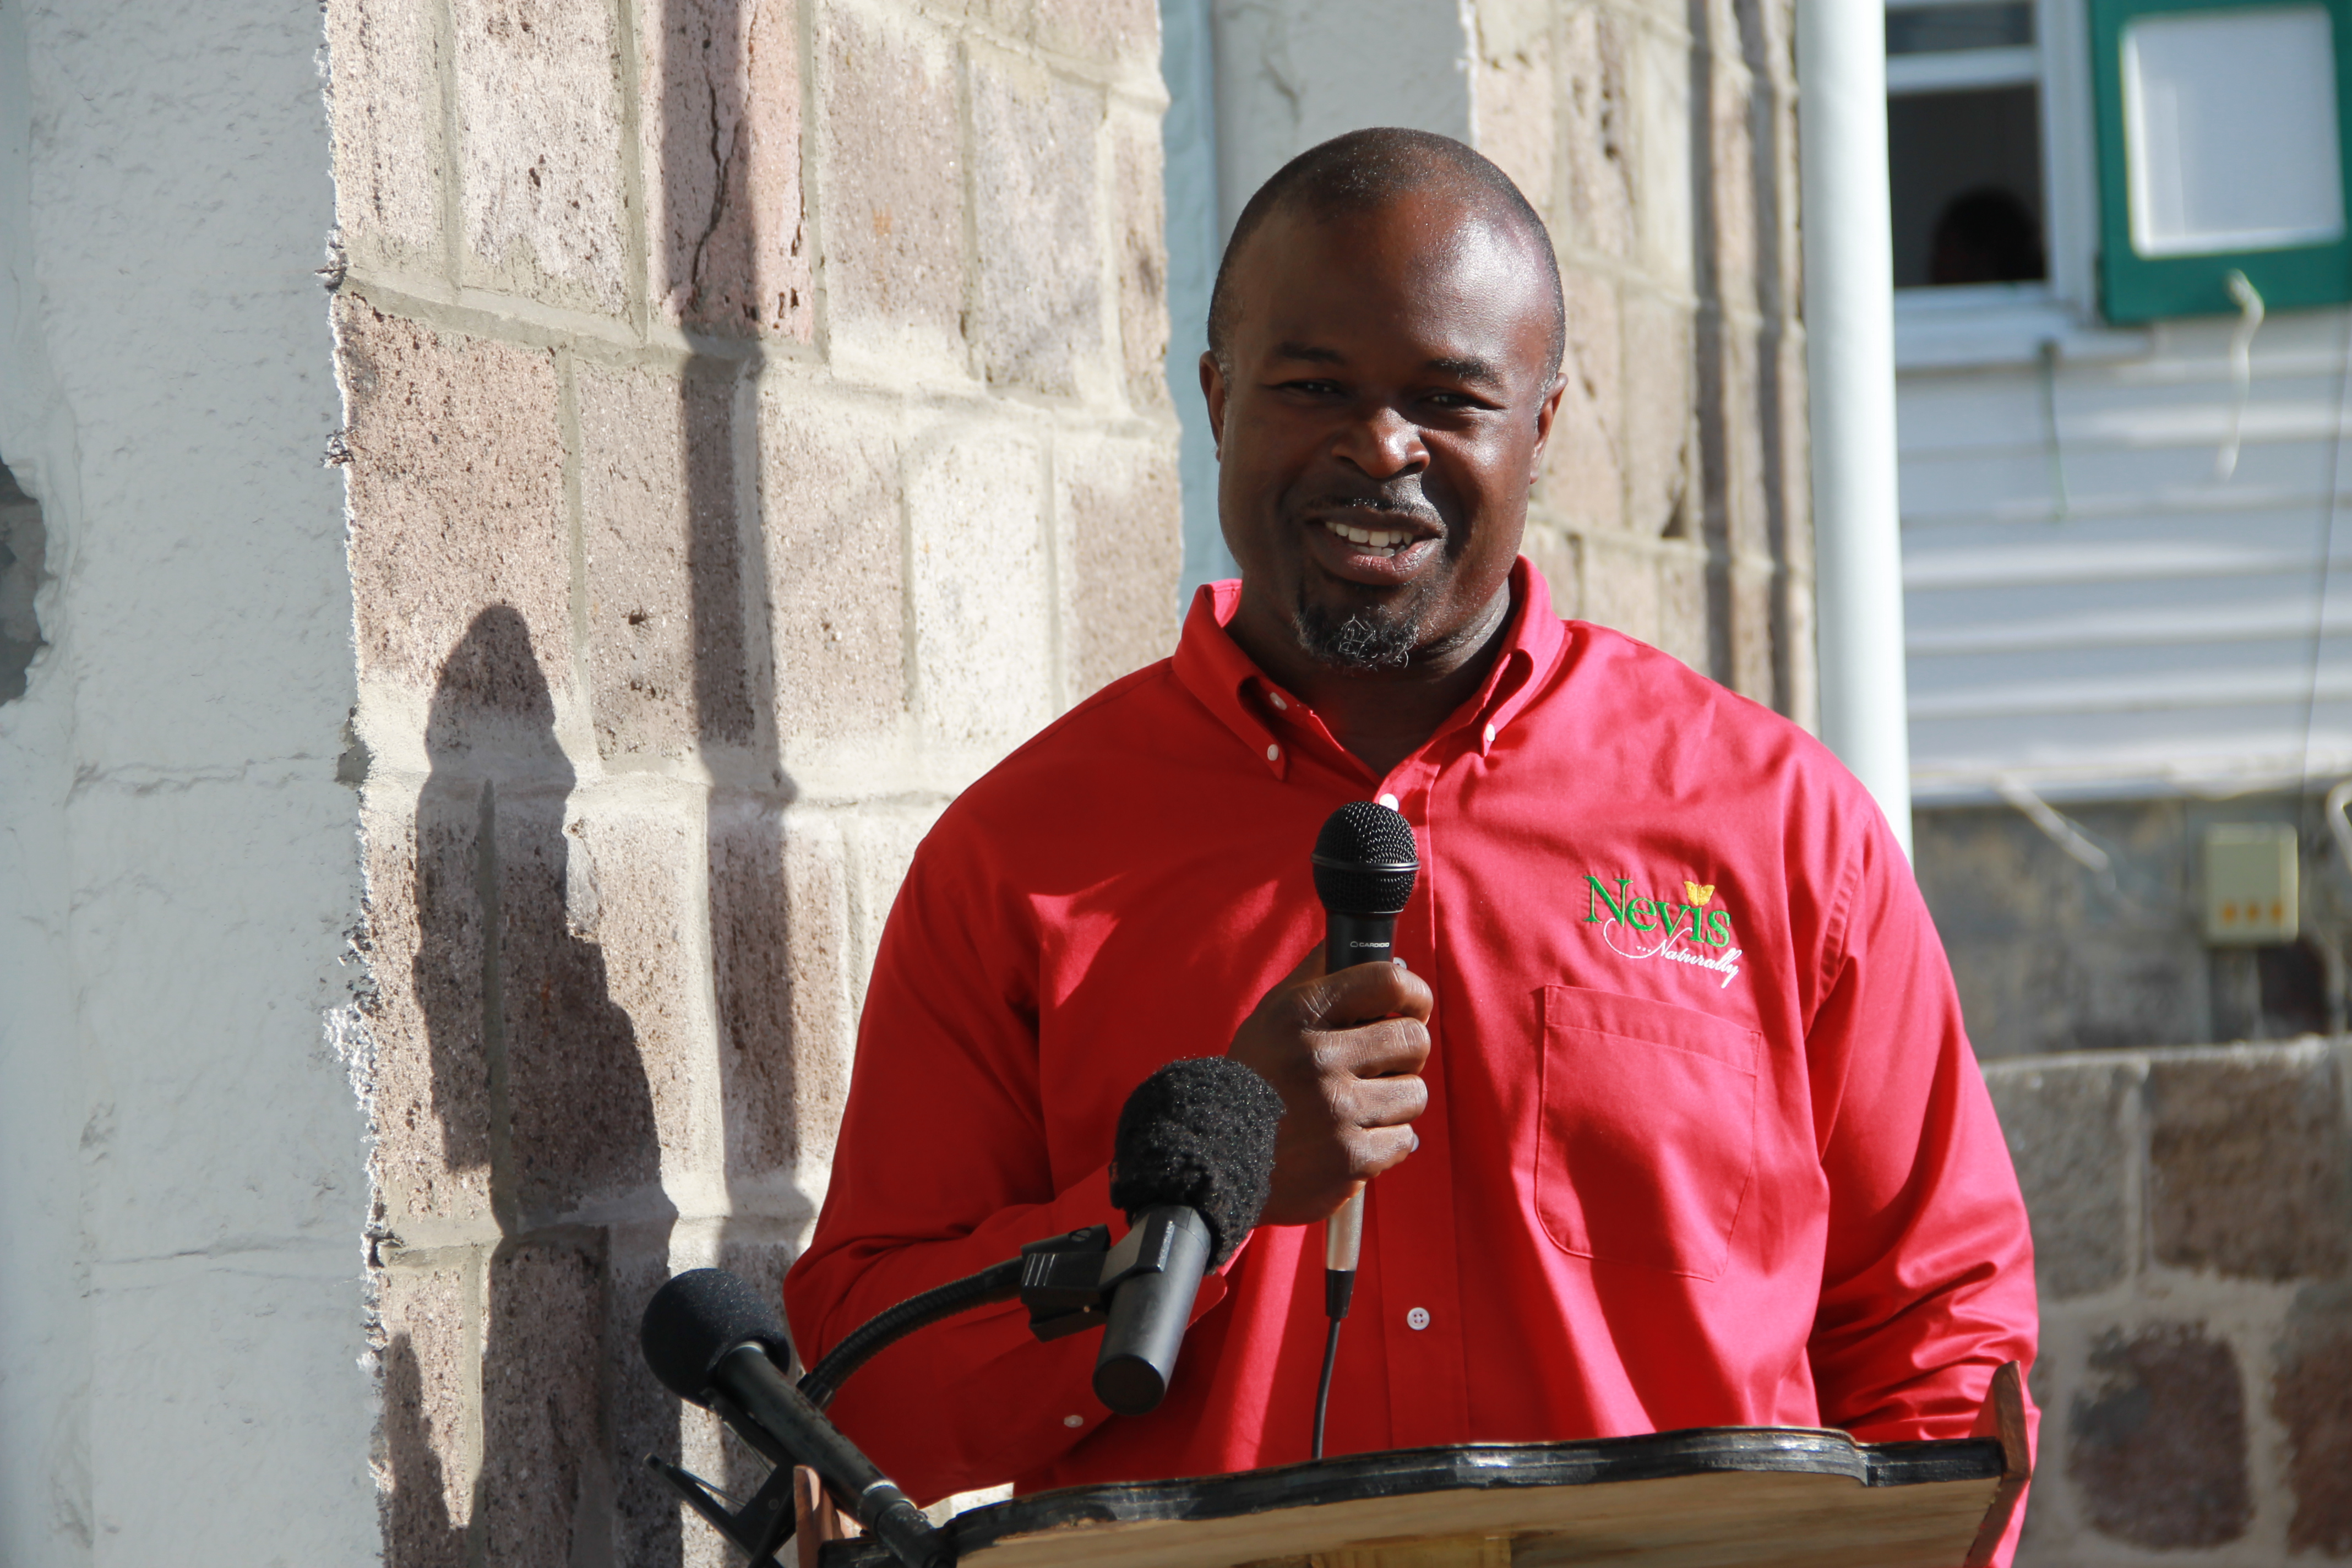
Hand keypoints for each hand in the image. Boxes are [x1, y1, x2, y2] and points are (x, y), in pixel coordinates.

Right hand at [1226, 944, 1431, 1225]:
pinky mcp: (1349, 1159)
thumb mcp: (1272, 1015)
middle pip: (1414, 1040)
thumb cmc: (1254, 1078)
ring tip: (1360, 1107)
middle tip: (1383, 1065)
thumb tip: (1371, 944)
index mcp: (1299, 1014)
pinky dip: (1384, 1143)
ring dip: (1395, 1102)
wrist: (1216, 1157)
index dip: (1414, 993)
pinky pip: (1403, 1140)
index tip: (1413, 1008)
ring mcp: (1336, 1111)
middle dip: (1406, 1055)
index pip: (1388, 981)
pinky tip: (1352, 1139)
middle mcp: (1317, 1059)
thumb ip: (1317, 975)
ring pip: (1414, 1094)